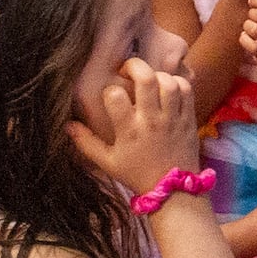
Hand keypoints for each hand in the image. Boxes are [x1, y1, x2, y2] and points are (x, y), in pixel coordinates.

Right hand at [65, 55, 202, 194]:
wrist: (172, 191)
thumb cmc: (136, 174)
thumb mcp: (107, 162)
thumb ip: (86, 143)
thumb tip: (67, 125)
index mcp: (129, 130)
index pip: (115, 96)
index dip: (110, 91)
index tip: (111, 98)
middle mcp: (151, 120)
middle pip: (146, 78)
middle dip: (134, 66)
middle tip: (128, 71)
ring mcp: (172, 118)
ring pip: (168, 81)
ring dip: (156, 75)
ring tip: (149, 82)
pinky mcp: (188, 118)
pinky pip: (186, 89)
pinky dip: (177, 82)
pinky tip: (167, 89)